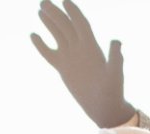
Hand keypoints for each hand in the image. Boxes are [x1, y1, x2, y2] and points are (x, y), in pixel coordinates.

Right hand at [30, 0, 135, 128]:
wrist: (104, 107)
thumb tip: (116, 41)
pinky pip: (49, 54)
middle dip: (56, 13)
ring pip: (58, 35)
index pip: (81, 24)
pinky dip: (41, 45)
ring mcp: (71, 57)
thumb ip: (115, 58)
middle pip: (66, 25)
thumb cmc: (113, 91)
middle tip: (43, 2)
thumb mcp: (115, 74)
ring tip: (40, 10)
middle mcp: (80, 48)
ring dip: (50, 22)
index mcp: (92, 47)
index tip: (65, 1)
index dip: (73, 12)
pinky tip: (33, 35)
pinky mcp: (63, 68)